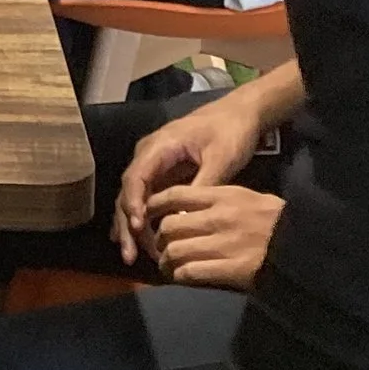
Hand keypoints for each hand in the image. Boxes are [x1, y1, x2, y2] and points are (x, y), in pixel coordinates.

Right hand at [113, 87, 278, 259]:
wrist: (241, 113)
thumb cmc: (231, 131)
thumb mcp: (221, 159)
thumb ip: (201, 188)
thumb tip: (184, 221)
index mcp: (159, 146)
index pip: (136, 177)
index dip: (133, 204)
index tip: (138, 228)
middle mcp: (148, 155)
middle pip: (128, 191)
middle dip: (127, 225)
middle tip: (130, 255)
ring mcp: (153, 164)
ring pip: (134, 197)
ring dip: (132, 226)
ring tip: (132, 256)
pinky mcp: (162, 173)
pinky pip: (146, 197)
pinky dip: (141, 218)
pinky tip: (135, 240)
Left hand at [146, 182, 282, 293]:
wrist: (306, 246)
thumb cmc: (280, 221)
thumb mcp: (252, 198)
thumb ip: (222, 199)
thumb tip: (193, 206)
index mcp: (225, 196)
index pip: (175, 195)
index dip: (154, 206)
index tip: (148, 215)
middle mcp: (219, 218)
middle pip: (169, 226)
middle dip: (159, 239)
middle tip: (161, 247)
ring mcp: (223, 244)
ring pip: (174, 251)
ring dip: (167, 261)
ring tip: (168, 266)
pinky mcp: (229, 269)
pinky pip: (189, 272)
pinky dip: (180, 276)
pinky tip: (181, 278)